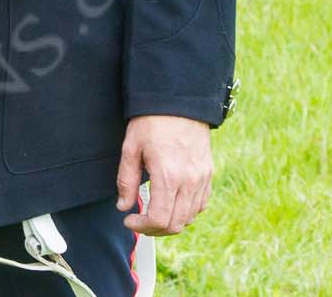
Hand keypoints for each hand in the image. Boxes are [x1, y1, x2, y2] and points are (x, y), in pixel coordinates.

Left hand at [117, 114, 213, 235]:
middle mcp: (189, 181)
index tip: (129, 220)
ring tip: (153, 215)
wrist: (179, 101)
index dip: (141, 226)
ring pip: (190, 218)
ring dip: (171, 223)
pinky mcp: (208, 174)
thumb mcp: (131, 147)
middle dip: (154, 229)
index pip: (159, 219)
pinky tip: (171, 205)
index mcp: (168, 176)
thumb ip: (126, 180)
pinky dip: (186, 212)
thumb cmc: (152, 121)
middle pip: (175, 224)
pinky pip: (201, 204)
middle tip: (138, 222)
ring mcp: (202, 179)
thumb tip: (123, 206)